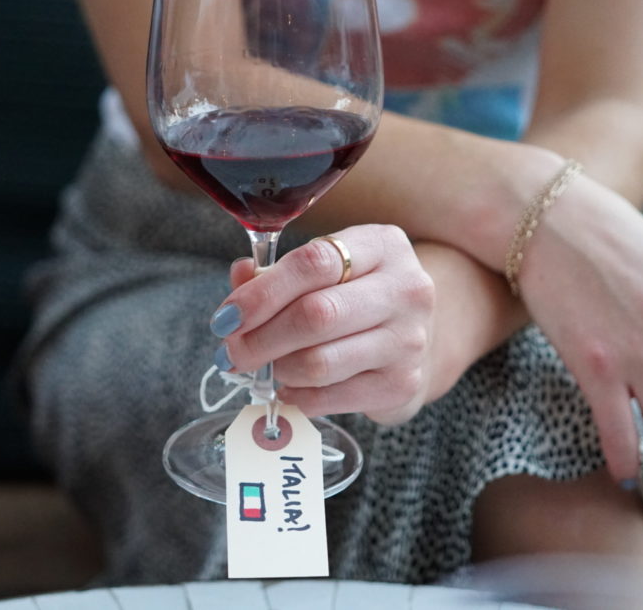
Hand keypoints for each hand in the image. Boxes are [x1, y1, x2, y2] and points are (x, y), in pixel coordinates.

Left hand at [210, 224, 434, 424]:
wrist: (414, 342)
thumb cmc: (357, 299)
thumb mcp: (327, 271)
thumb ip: (279, 273)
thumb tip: (240, 277)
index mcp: (382, 246)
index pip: (314, 262)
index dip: (261, 293)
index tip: (228, 317)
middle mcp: (405, 289)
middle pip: (315, 315)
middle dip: (260, 338)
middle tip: (233, 351)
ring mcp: (408, 340)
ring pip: (319, 362)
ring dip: (278, 369)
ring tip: (268, 367)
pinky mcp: (400, 384)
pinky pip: (328, 397)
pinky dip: (296, 396)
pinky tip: (289, 387)